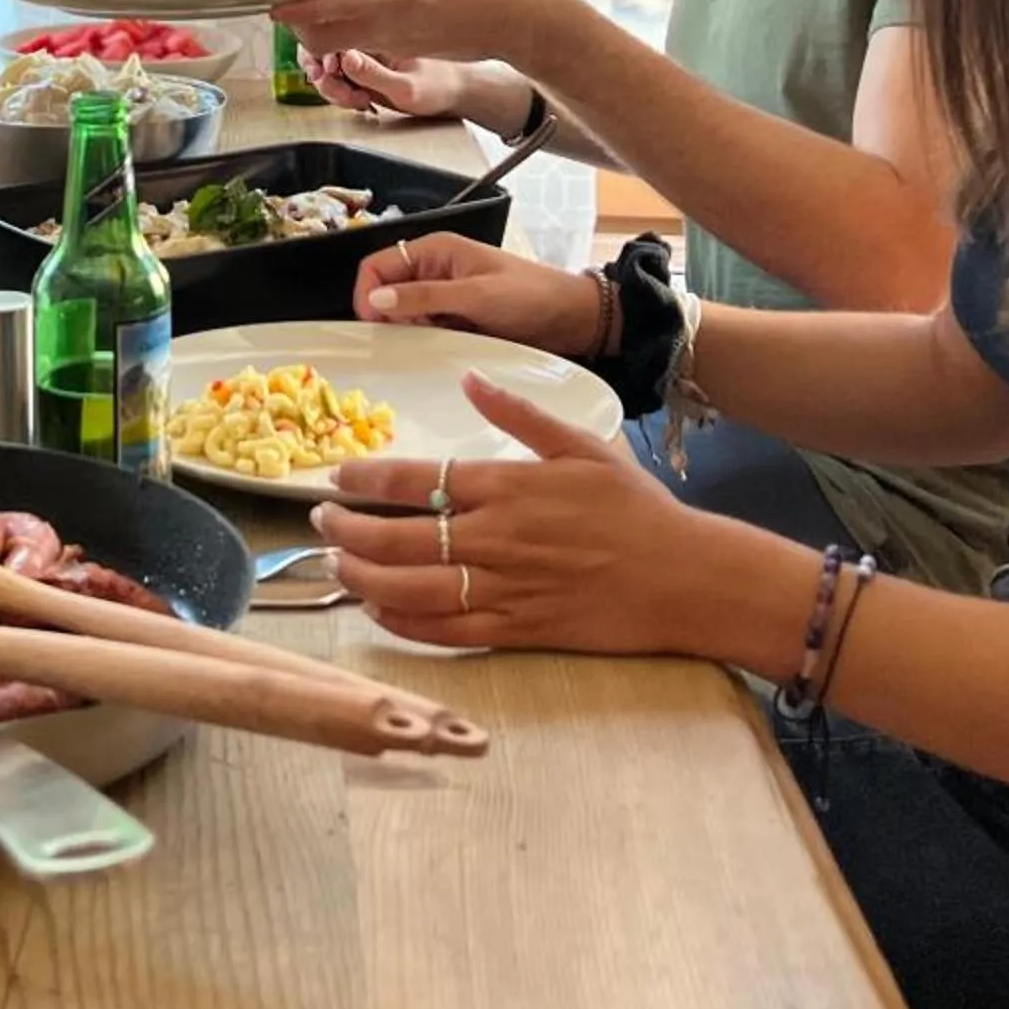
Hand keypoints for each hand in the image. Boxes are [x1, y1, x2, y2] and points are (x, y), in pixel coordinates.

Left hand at [273, 0, 567, 66]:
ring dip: (323, 27)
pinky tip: (356, 4)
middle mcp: (389, 26)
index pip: (325, 10)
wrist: (527, 24)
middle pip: (322, 39)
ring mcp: (398, 44)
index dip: (292, 7)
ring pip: (341, 46)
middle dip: (301, 22)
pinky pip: (365, 45)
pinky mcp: (409, 50)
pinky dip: (348, 30)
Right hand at [300, 45, 472, 118]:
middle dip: (323, 75)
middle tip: (340, 92)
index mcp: (377, 30)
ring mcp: (364, 54)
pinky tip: (360, 101)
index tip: (328, 72)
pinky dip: (341, 94)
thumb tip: (345, 58)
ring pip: (327, 66)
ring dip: (332, 88)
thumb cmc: (440, 87)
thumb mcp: (407, 87)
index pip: (332, 31)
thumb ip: (374, 74)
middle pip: (322, 47)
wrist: (456, 93)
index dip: (320, 53)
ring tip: (356, 100)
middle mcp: (367, 39)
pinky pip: (340, 79)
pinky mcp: (365, 68)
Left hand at [312, 373, 703, 651]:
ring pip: (410, 586)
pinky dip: (402, 622)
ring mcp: (502, 588)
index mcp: (506, 486)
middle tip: (322, 519)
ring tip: (335, 561)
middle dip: (347, 528)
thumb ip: (518, 413)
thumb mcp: (581, 445)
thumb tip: (468, 377)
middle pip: (397, 536)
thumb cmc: (636, 508)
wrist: (686, 578)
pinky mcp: (516, 630)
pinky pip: (444, 631)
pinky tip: (377, 610)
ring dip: (362, 574)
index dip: (365, 480)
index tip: (336, 478)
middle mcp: (494, 537)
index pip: (414, 479)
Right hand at [352, 232, 611, 358]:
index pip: (377, 265)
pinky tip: (439, 352)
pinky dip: (426, 342)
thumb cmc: (531, 296)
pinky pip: (426, 331)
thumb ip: (424, 296)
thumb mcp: (476, 295)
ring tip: (429, 346)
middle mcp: (434, 271)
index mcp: (435, 251)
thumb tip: (374, 300)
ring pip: (404, 315)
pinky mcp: (456, 320)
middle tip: (407, 340)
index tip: (373, 326)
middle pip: (386, 292)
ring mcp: (445, 297)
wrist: (574, 319)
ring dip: (409, 332)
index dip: (368, 294)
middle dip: (388, 317)